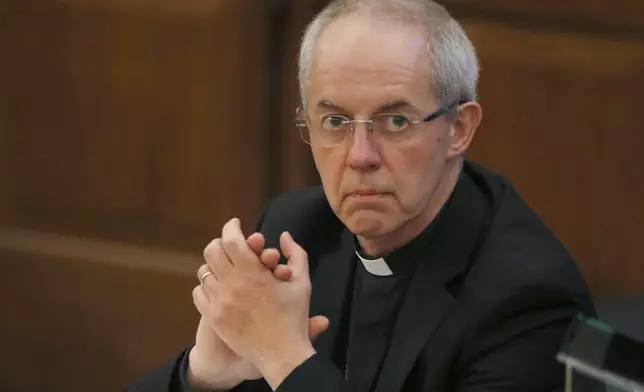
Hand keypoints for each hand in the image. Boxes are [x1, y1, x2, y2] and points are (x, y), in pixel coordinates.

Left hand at [195, 218, 315, 389]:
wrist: (281, 354)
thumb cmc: (294, 317)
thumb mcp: (301, 282)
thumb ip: (295, 254)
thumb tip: (284, 235)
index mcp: (254, 273)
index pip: (231, 239)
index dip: (231, 227)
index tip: (235, 224)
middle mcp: (232, 284)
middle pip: (212, 251)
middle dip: (221, 243)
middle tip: (230, 245)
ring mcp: (220, 302)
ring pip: (204, 271)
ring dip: (214, 265)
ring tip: (225, 267)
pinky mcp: (213, 318)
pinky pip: (199, 293)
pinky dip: (207, 286)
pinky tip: (219, 287)